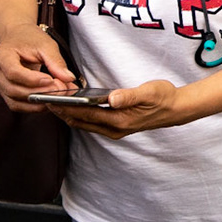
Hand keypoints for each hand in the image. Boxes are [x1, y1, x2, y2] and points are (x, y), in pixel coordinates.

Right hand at [0, 24, 74, 112]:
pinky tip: (48, 101)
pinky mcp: (5, 92)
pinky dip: (33, 106)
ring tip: (58, 95)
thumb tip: (68, 78)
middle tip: (61, 89)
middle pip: (14, 89)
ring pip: (15, 101)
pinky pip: (17, 105)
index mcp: (1, 55)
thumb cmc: (30, 39)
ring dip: (38, 102)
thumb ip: (56, 62)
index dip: (32, 79)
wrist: (18, 37)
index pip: (13, 72)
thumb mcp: (46, 45)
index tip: (51, 80)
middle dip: (39, 93)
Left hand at [48, 80, 183, 138]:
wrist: (176, 109)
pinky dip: (80, 116)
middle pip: (81, 122)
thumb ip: (129, 96)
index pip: (86, 114)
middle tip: (45, 101)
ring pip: (84, 124)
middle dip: (62, 112)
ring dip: (69, 115)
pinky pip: (92, 123)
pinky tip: (75, 107)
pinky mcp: (117, 127)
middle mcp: (115, 129)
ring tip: (55, 104)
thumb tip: (111, 98)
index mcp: (119, 120)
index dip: (67, 107)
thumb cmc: (163, 97)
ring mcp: (115, 129)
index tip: (51, 100)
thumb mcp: (149, 92)